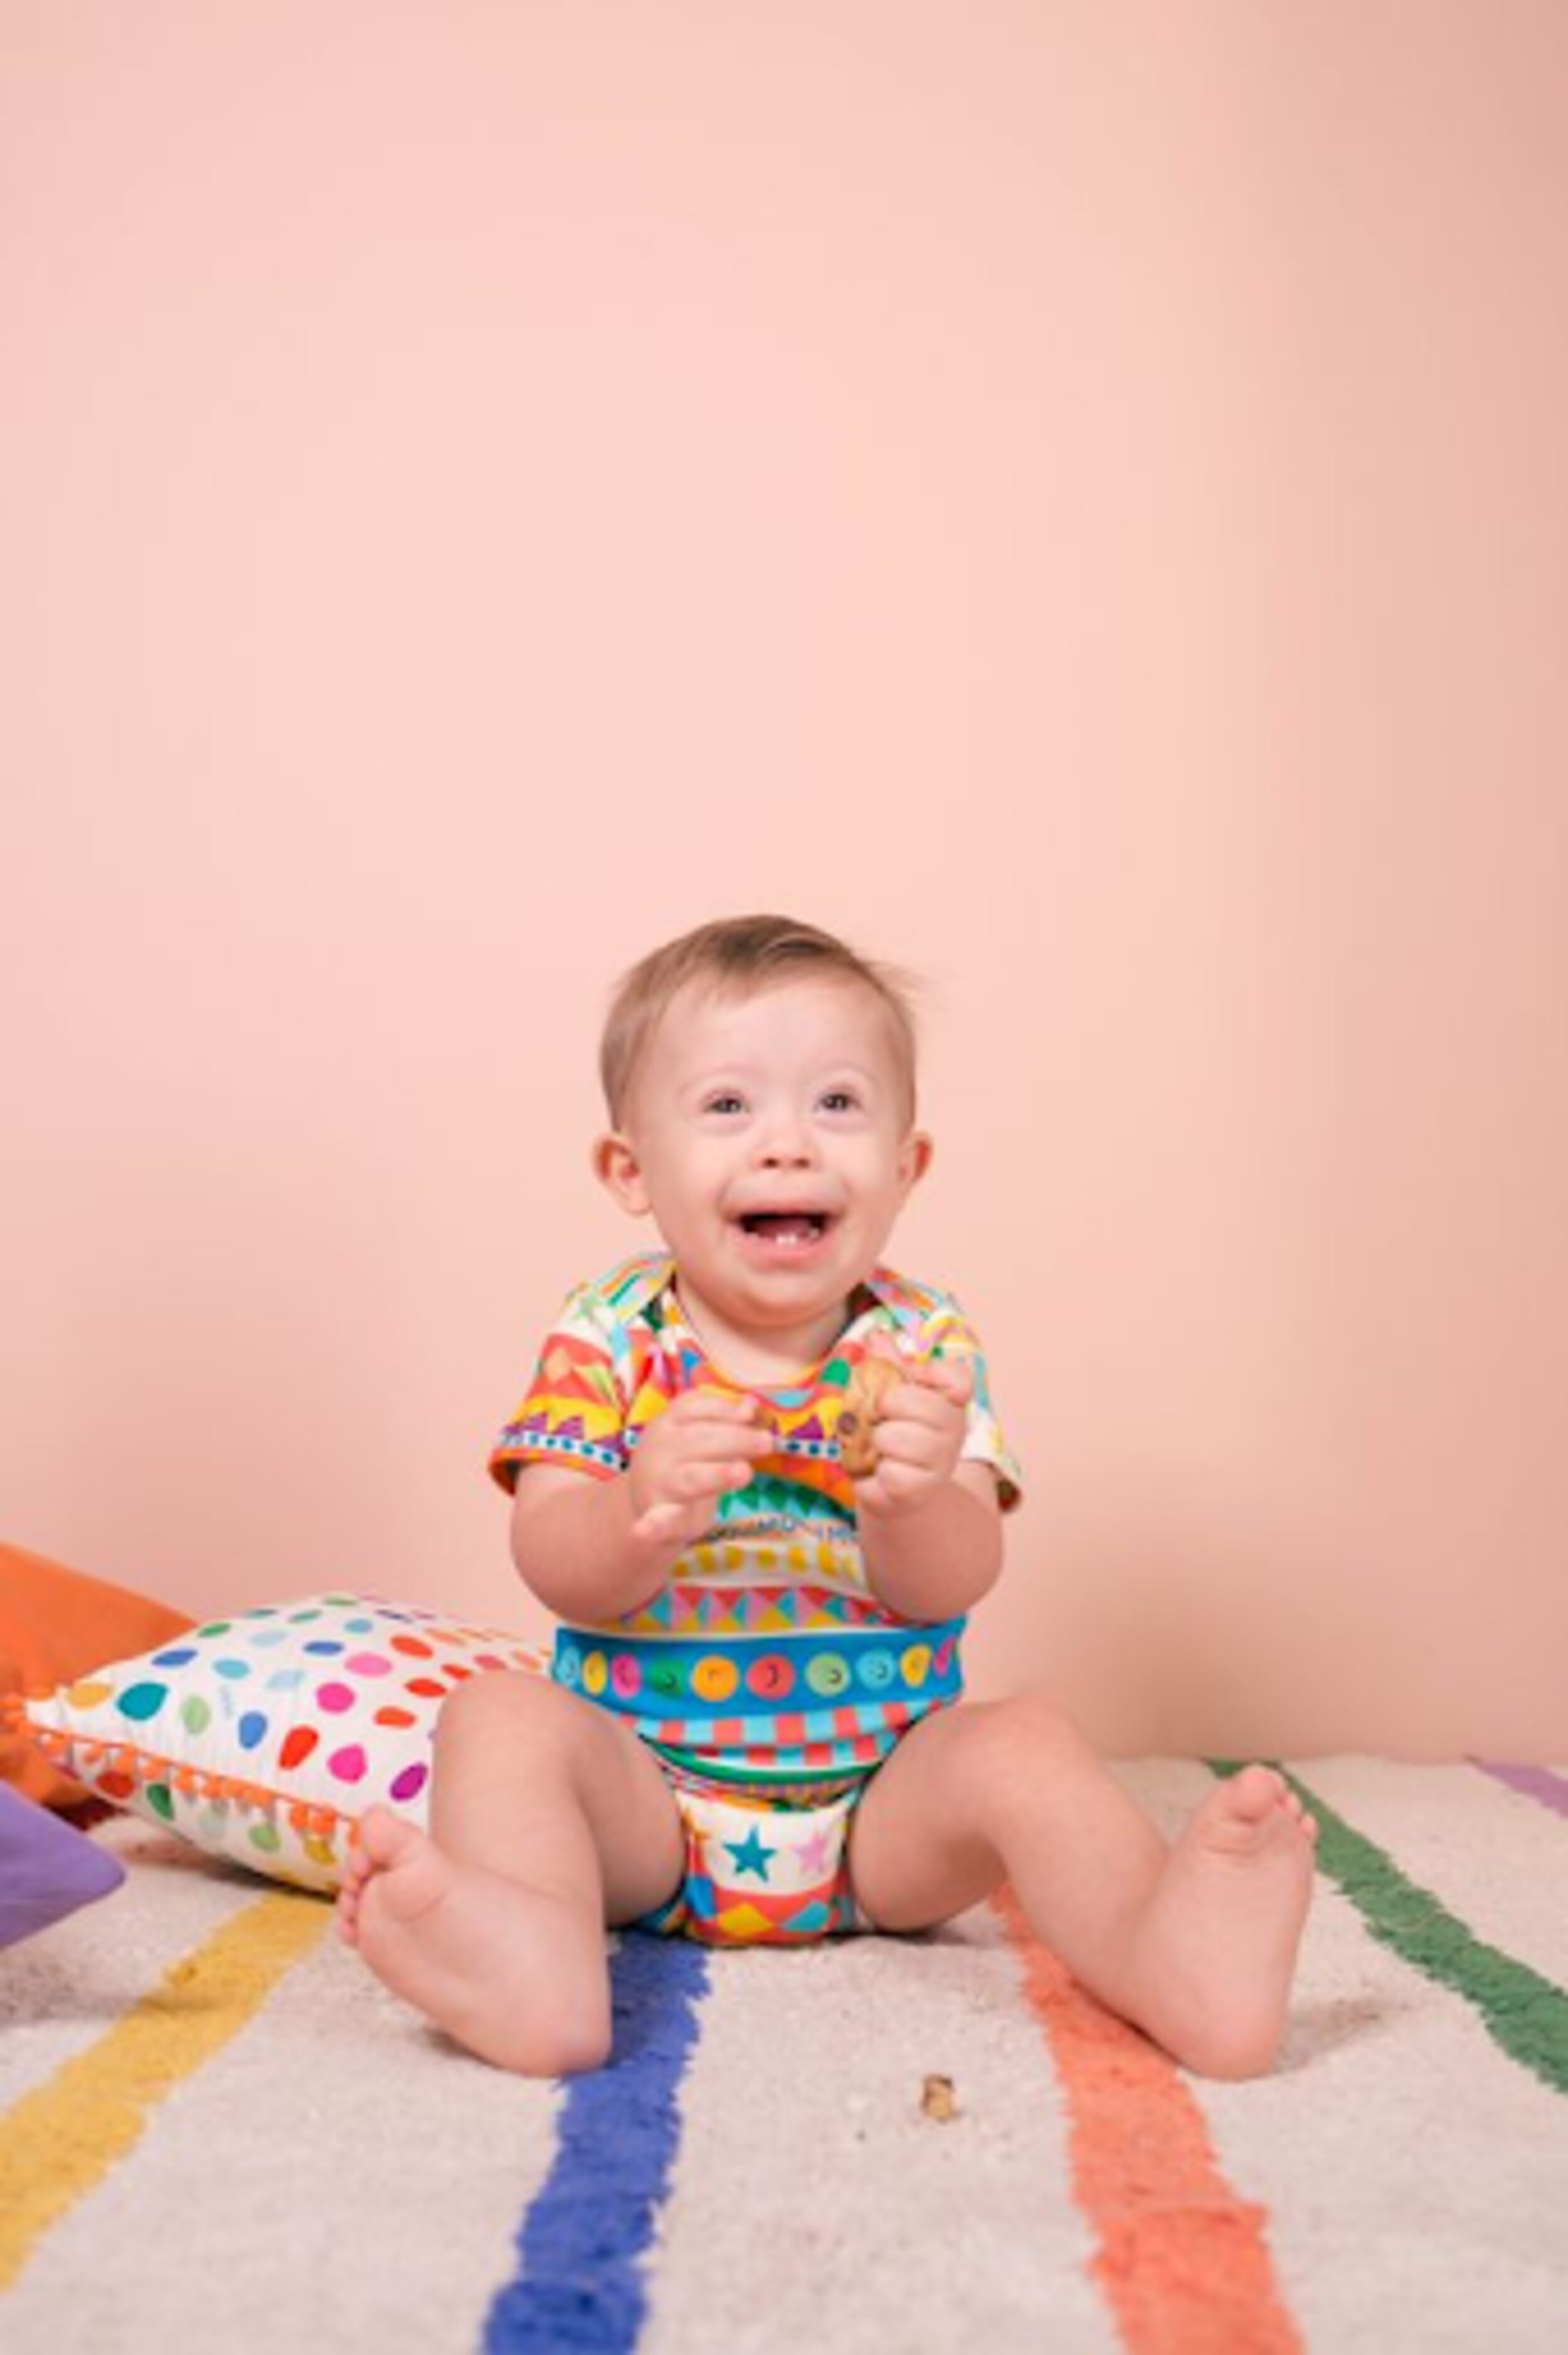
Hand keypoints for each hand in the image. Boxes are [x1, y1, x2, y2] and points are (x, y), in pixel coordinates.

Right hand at [628, 1389, 774, 1549]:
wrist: (646, 1501)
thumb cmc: (683, 1461)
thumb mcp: (699, 1435)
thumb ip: (723, 1421)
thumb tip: (751, 1405)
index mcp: (670, 1423)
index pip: (693, 1408)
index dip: (723, 1409)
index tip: (751, 1413)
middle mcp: (663, 1449)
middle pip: (699, 1440)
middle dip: (736, 1439)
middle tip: (767, 1442)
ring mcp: (661, 1484)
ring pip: (691, 1478)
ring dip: (717, 1475)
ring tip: (743, 1471)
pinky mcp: (662, 1517)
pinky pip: (657, 1521)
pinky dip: (651, 1526)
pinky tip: (644, 1530)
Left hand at [852, 1353, 973, 1518]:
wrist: (893, 1491)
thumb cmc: (893, 1435)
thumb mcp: (890, 1397)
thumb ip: (887, 1365)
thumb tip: (876, 1335)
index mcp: (951, 1401)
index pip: (958, 1378)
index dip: (926, 1374)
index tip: (908, 1381)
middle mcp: (954, 1430)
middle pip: (915, 1402)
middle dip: (885, 1407)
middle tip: (881, 1418)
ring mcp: (940, 1462)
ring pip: (894, 1437)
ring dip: (875, 1440)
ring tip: (879, 1447)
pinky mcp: (919, 1489)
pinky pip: (888, 1470)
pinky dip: (873, 1469)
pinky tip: (879, 1470)